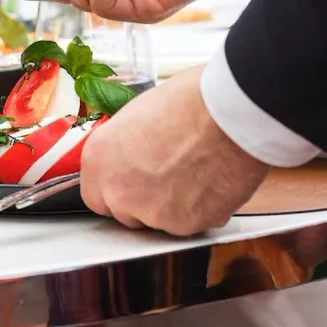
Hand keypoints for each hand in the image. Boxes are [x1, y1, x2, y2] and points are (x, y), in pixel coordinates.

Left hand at [79, 69, 270, 234]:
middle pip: (125, 214)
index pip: (96, 196)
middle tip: (171, 174)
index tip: (133, 181)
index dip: (118, 188)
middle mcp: (119, 193)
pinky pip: (191, 224)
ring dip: (174, 206)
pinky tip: (212, 181)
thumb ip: (126, 148)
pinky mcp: (186, 226)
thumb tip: (132, 157)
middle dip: (145, 200)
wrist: (230, 113)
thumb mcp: (139, 115)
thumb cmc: (191, 101)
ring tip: (197, 172)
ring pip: (159, 221)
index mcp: (99, 160)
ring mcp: (152, 214)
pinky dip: (201, 209)